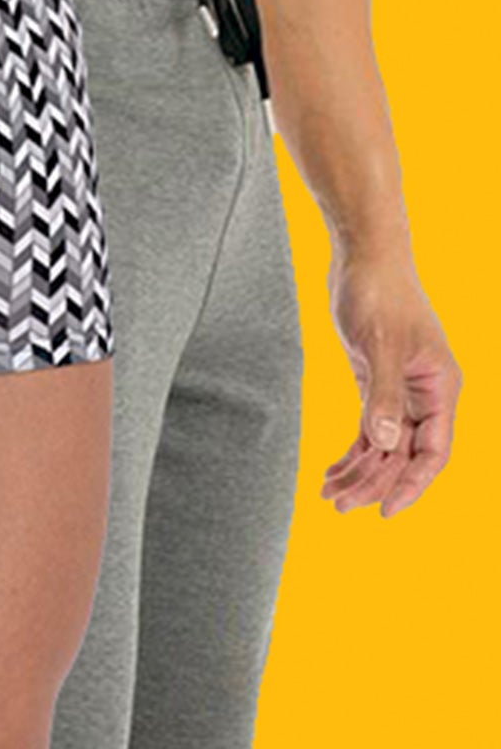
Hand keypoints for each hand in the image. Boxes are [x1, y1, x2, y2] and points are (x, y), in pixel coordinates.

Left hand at [321, 253, 461, 516]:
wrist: (364, 259)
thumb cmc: (379, 294)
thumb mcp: (380, 345)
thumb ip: (383, 395)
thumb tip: (385, 443)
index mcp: (440, 388)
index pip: (433, 451)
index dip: (412, 483)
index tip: (384, 510)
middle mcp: (427, 395)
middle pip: (405, 454)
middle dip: (374, 482)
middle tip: (337, 504)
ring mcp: (403, 391)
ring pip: (385, 445)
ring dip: (360, 471)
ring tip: (328, 494)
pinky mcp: (377, 383)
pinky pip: (370, 428)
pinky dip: (353, 451)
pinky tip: (332, 470)